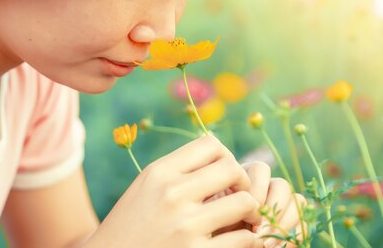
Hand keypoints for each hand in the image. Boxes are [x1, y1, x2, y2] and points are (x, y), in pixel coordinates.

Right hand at [84, 134, 263, 247]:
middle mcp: (172, 194)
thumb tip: (218, 149)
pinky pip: (244, 238)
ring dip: (251, 211)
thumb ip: (177, 169)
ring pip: (245, 202)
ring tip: (245, 219)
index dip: (226, 156)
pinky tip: (239, 240)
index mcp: (159, 172)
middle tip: (240, 195)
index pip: (211, 144)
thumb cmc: (131, 225)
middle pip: (231, 168)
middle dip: (243, 181)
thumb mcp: (145, 187)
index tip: (225, 175)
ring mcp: (185, 226)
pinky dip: (248, 239)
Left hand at [211, 162, 305, 247]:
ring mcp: (280, 205)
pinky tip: (277, 246)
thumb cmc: (209, 229)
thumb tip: (247, 204)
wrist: (215, 242)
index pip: (260, 169)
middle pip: (282, 184)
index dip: (257, 192)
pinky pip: (303, 223)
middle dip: (274, 209)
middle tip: (259, 232)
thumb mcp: (211, 212)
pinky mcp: (290, 224)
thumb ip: (225, 202)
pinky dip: (296, 234)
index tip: (245, 214)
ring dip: (285, 222)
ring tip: (266, 243)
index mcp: (244, 176)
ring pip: (297, 201)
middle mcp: (265, 187)